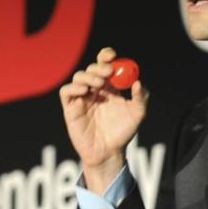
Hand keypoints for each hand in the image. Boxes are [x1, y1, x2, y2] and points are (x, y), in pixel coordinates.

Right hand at [59, 47, 148, 187]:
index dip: (106, 57)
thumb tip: (138, 82)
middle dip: (99, 67)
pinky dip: (73, 87)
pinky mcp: (71, 108)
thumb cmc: (123, 133)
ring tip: (99, 85)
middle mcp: (95, 90)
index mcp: (110, 87)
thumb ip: (140, 98)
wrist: (109, 152)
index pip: (105, 65)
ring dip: (88, 77)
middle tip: (108, 72)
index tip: (112, 56)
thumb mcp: (137, 115)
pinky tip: (85, 91)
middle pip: (92, 69)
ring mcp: (82, 98)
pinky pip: (66, 92)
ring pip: (78, 77)